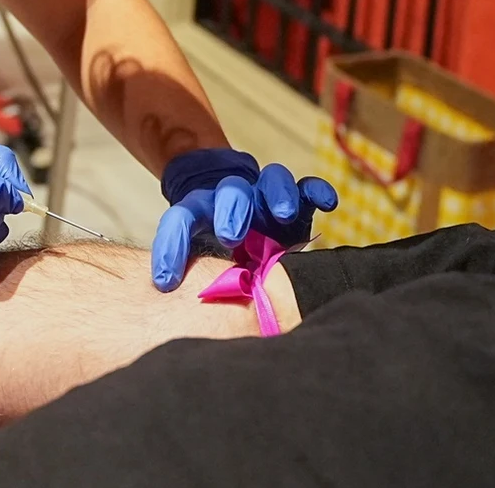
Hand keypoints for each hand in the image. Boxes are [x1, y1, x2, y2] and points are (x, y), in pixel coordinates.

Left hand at [150, 148, 337, 291]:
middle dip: (231, 209)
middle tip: (231, 235)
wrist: (239, 214)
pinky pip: (306, 188)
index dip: (172, 244)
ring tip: (284, 214)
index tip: (167, 278)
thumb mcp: (199, 263)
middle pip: (231, 191)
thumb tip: (179, 314)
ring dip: (278, 194)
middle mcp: (234, 199)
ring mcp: (266, 196)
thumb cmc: (216, 247)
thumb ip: (195, 279)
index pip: (181, 219)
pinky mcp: (296, 201)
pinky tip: (327, 202)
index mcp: (202, 211)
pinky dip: (316, 191)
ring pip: (271, 180)